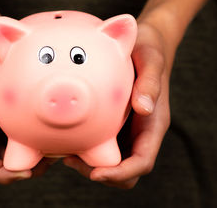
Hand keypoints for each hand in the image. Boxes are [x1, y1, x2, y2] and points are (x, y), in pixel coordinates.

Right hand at [0, 13, 55, 183]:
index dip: (0, 172)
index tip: (24, 172)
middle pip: (5, 161)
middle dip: (27, 168)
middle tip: (55, 159)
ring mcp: (3, 118)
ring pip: (19, 149)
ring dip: (40, 155)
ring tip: (65, 148)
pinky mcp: (16, 110)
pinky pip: (29, 129)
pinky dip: (44, 134)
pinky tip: (64, 125)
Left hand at [63, 23, 170, 188]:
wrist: (143, 42)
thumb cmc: (149, 49)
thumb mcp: (151, 59)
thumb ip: (150, 82)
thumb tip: (145, 108)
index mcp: (152, 124)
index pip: (142, 161)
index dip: (121, 174)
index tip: (97, 174)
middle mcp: (139, 131)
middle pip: (125, 170)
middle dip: (101, 173)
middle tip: (72, 161)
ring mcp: (126, 128)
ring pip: (111, 161)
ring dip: (89, 164)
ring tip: (64, 153)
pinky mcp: (114, 121)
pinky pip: (101, 143)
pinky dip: (85, 148)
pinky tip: (66, 136)